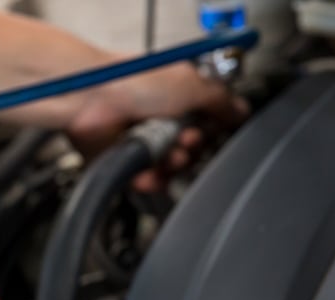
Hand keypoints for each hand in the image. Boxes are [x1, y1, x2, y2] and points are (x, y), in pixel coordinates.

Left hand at [66, 61, 248, 191]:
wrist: (92, 100)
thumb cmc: (131, 81)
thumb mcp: (192, 85)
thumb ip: (221, 101)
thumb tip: (242, 111)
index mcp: (177, 96)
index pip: (207, 124)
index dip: (212, 131)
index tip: (212, 129)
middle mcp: (160, 118)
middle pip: (191, 151)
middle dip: (192, 149)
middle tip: (186, 139)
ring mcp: (141, 141)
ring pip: (171, 170)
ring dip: (173, 165)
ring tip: (167, 153)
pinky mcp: (123, 160)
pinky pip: (146, 182)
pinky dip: (150, 180)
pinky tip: (150, 170)